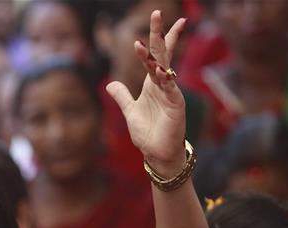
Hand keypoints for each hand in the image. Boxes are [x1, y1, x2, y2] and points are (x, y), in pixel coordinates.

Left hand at [106, 10, 187, 175]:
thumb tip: (111, 84)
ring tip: (142, 43)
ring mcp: (171, 93)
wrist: (158, 154)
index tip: (156, 17)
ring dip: (154, 56)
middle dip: (160, 34)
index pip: (155, 55)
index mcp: (152, 83)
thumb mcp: (130, 112)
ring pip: (163, 68)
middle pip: (162, 53)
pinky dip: (164, 80)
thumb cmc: (148, 133)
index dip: (155, 37)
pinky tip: (159, 71)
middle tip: (157, 13)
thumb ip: (122, 97)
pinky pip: (170, 89)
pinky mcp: (176, 105)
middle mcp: (163, 84)